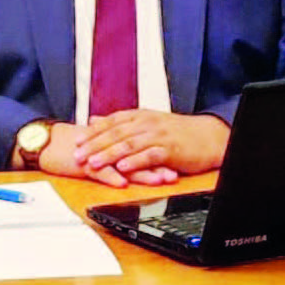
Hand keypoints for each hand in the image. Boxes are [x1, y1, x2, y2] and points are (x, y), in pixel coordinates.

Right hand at [38, 122, 178, 187]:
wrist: (50, 143)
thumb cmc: (77, 146)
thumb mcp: (103, 148)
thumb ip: (121, 150)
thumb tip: (142, 158)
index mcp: (116, 141)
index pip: (142, 148)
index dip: (159, 155)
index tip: (177, 163)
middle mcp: (110, 146)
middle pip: (138, 156)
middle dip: (157, 165)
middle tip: (174, 173)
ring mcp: (98, 155)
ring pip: (123, 164)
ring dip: (141, 172)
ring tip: (157, 179)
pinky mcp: (84, 164)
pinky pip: (99, 172)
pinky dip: (111, 177)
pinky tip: (122, 183)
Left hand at [73, 110, 229, 175]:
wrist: (207, 136)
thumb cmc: (177, 132)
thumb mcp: (146, 122)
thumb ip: (119, 122)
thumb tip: (94, 119)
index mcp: (140, 116)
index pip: (112, 122)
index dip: (93, 132)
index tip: (76, 141)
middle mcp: (147, 123)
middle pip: (116, 134)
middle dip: (95, 145)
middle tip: (78, 155)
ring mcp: (158, 135)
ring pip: (129, 144)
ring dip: (109, 154)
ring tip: (94, 163)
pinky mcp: (169, 149)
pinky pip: (149, 155)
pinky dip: (134, 161)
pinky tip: (122, 167)